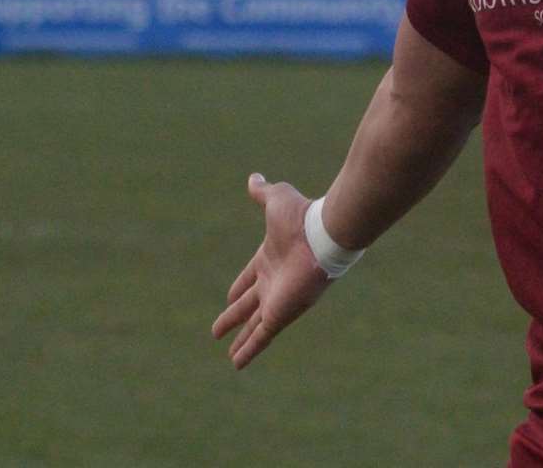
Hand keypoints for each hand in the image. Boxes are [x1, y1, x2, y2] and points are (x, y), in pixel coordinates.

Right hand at [211, 173, 329, 368]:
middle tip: (218, 330)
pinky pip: (261, 337)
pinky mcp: (280, 314)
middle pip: (249, 304)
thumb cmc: (301, 217)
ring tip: (230, 356)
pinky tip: (237, 364)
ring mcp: (277, 300)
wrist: (324, 234)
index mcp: (270, 257)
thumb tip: (253, 177)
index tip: (229, 297)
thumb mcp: (276, 200)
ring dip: (242, 339)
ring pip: (255, 325)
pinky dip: (249, 350)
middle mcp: (274, 281)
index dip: (239, 287)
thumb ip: (263, 192)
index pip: (250, 276)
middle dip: (234, 316)